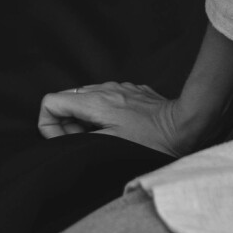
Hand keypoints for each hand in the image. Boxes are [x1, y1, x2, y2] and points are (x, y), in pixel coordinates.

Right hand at [37, 81, 200, 157]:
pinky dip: (101, 114)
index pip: (50, 102)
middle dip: (66, 124)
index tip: (66, 141)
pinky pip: (104, 99)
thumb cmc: (150, 138)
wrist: (184, 123)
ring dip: (83, 120)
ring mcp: (119, 88)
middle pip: (66, 100)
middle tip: (85, 142)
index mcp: (95, 100)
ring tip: (102, 137)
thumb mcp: (109, 144)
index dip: (49, 125)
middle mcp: (105, 89)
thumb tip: (63, 138)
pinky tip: (117, 128)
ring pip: (85, 100)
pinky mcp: (131, 91)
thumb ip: (80, 138)